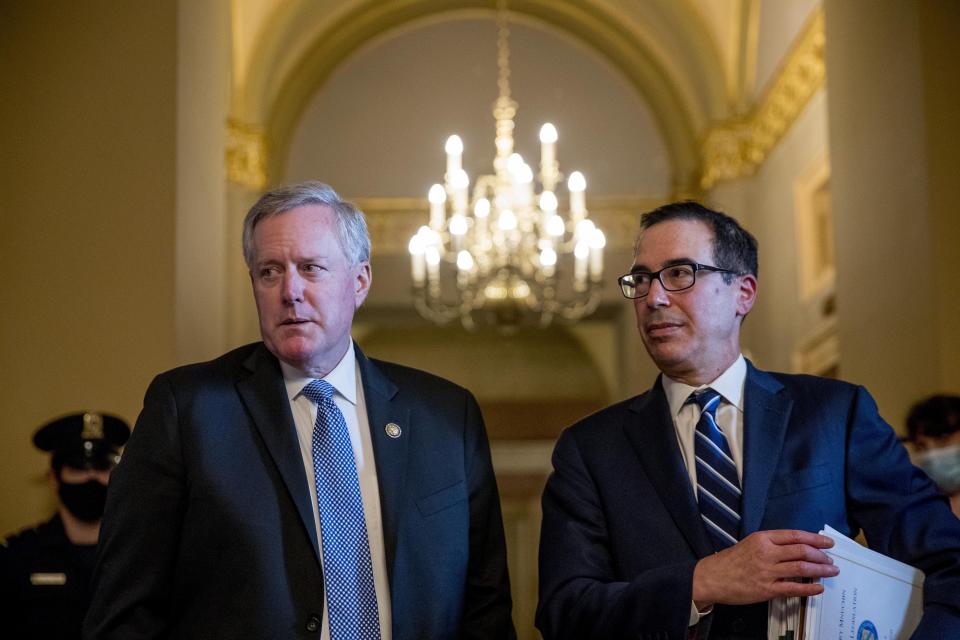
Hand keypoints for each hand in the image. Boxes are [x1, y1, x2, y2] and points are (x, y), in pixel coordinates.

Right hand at [692, 529, 838, 606]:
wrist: (712, 578)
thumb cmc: (730, 562)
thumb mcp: (750, 543)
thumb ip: (772, 544)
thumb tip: (797, 547)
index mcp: (762, 539)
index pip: (795, 535)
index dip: (815, 538)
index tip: (827, 542)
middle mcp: (766, 553)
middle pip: (802, 551)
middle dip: (821, 556)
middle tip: (831, 559)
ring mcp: (767, 571)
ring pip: (801, 568)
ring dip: (820, 570)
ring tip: (830, 571)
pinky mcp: (766, 589)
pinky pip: (793, 588)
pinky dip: (809, 588)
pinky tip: (818, 588)